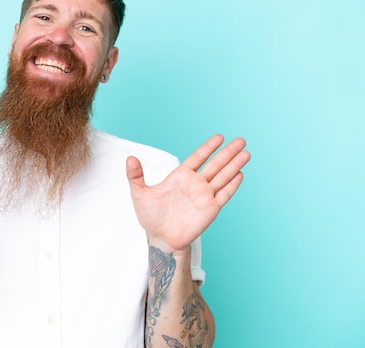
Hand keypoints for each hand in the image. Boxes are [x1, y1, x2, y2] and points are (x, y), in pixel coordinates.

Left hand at [126, 135, 249, 253]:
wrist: (161, 239)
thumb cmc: (151, 217)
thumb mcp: (140, 194)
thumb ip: (135, 176)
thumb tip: (129, 158)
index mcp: (180, 176)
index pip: (197, 158)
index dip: (208, 147)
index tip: (219, 137)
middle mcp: (195, 184)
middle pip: (215, 164)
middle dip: (228, 152)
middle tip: (240, 140)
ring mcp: (204, 196)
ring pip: (223, 177)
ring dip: (235, 165)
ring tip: (246, 153)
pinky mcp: (210, 209)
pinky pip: (224, 194)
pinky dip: (232, 185)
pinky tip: (240, 174)